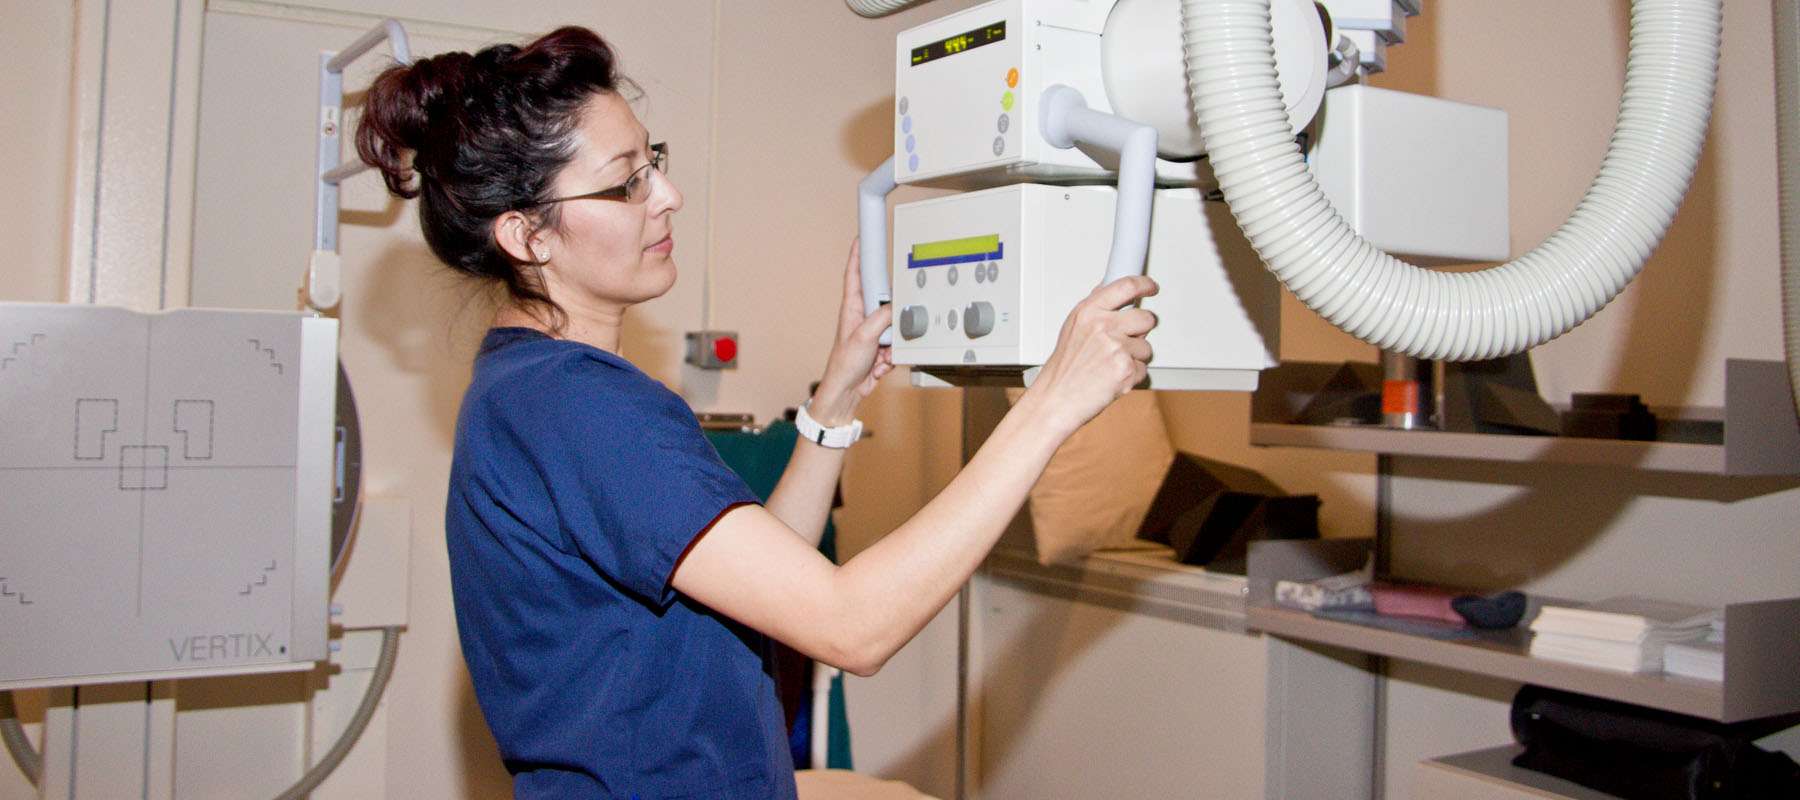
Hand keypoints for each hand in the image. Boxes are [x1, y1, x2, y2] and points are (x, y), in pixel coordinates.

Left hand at [809, 238, 894, 424]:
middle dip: (891, 314)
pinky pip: (898, 343)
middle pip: (885, 299)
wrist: (846, 393)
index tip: (863, 235)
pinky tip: (882, 361)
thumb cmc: (843, 365)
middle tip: (885, 327)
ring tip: (880, 351)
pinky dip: (894, 353)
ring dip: (893, 340)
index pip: (855, 273)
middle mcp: (863, 316)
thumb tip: (897, 306)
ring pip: (895, 323)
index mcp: (852, 307)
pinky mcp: (882, 346)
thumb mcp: (864, 337)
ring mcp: (874, 331)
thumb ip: (883, 318)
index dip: (858, 253)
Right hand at [1020, 276, 1158, 434]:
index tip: (1151, 286)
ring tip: (1110, 365)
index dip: (1144, 284)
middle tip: (1123, 343)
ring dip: (1134, 357)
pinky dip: (1131, 376)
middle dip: (1140, 332)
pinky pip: (1143, 368)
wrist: (1056, 399)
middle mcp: (1103, 326)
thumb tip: (1111, 291)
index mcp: (1088, 311)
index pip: (1126, 285)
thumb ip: (1095, 308)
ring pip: (1146, 347)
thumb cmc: (1064, 368)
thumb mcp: (1072, 328)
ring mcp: (1116, 348)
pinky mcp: (1126, 369)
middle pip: (1145, 318)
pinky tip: (1112, 378)